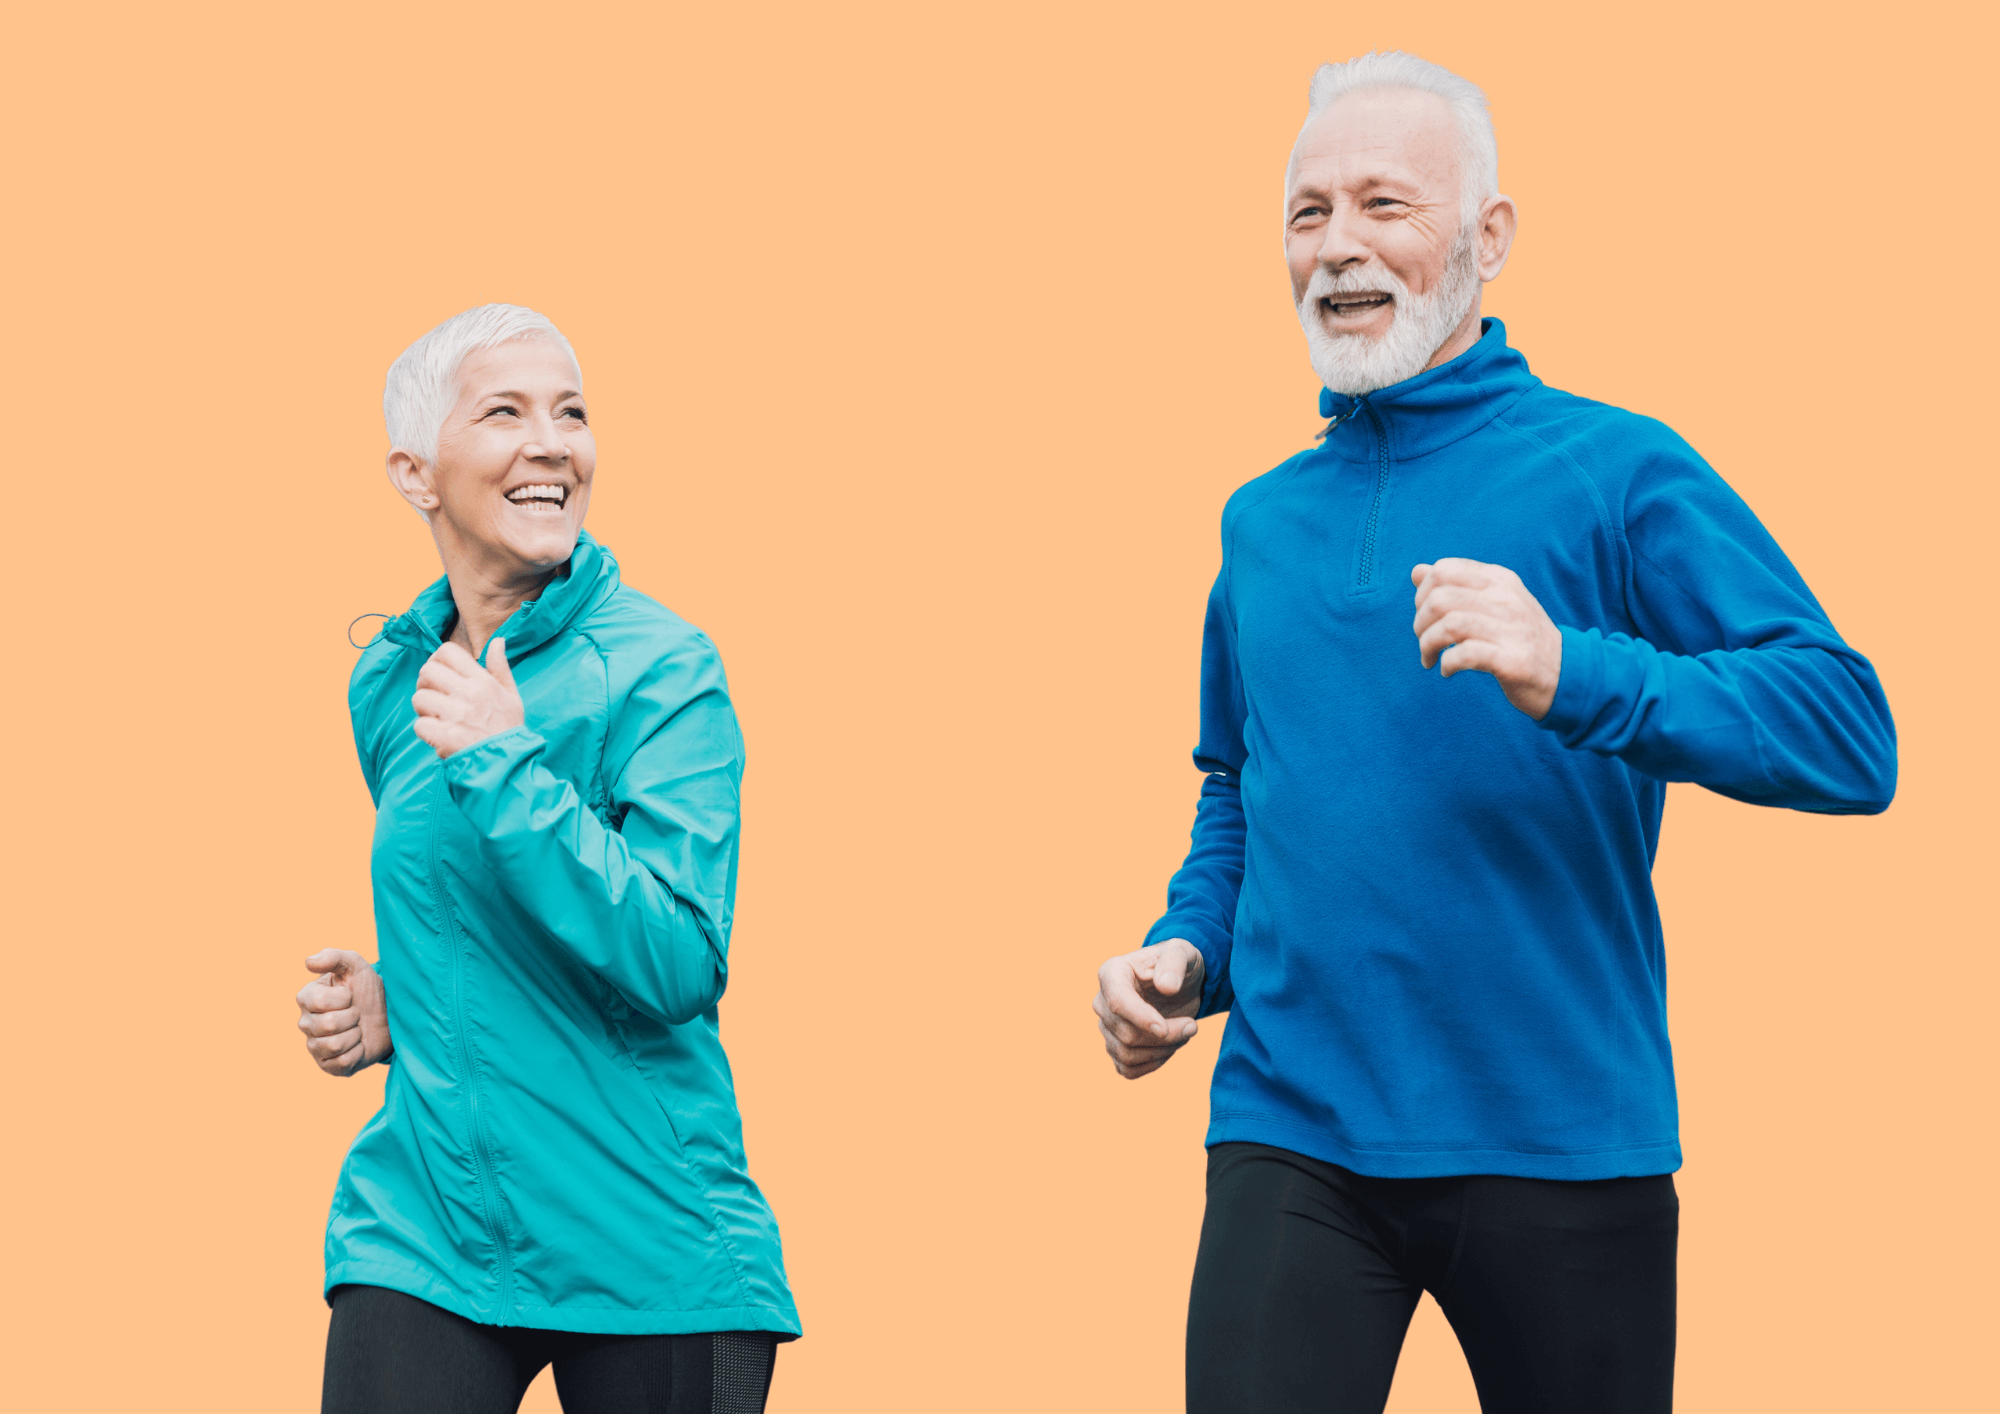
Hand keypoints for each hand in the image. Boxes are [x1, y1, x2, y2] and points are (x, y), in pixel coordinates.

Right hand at [297, 949, 392, 1075]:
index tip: (351, 995)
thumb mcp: (355, 966)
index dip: (344, 998)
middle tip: (358, 1013)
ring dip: (356, 1035)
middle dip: (352, 1016)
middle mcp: (306, 1023)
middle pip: (328, 1024)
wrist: (387, 1015)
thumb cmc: (367, 989)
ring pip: (335, 1045)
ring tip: (358, 1028)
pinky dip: (358, 1053)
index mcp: (307, 998)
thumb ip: (333, 956)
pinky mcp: (328, 1065)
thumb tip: (308, 961)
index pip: (320, 1001)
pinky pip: (342, 1063)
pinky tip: (358, 1045)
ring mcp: (315, 1046)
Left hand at [412, 638, 524, 758]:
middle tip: (434, 697)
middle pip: (427, 671)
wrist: (508, 763)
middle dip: (425, 683)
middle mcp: (469, 694)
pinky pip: (419, 725)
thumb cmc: (508, 728)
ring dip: (424, 709)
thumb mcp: (511, 695)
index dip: (437, 659)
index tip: (440, 674)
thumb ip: (500, 667)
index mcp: (482, 681)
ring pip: (419, 698)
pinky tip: (438, 735)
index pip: (447, 652)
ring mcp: (456, 715)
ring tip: (437, 718)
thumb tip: (498, 640)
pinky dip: (426, 731)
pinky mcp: (445, 736)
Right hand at [1093, 939, 1204, 1078]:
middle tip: (1192, 1026)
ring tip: (1183, 1033)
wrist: (1178, 982)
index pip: (1118, 1002)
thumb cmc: (1177, 963)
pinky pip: (1128, 1069)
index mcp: (1112, 973)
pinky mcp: (1115, 1047)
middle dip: (1165, 1036)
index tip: (1165, 1029)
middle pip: (1126, 1034)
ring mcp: (1107, 1027)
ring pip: (1126, 1055)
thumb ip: (1174, 963)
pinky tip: (1169, 1047)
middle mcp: (1102, 1002)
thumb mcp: (1181, 953)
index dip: (1141, 1019)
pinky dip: (1153, 1064)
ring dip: (1162, 1051)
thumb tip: (1166, 986)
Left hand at [1410, 559, 1563, 718]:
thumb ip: (1456, 585)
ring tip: (1430, 658)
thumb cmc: (1520, 636)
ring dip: (1428, 645)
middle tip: (1425, 642)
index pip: (1443, 570)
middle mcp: (1506, 599)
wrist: (1566, 671)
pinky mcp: (1512, 660)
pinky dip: (1447, 663)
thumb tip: (1417, 571)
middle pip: (1440, 599)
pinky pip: (1465, 654)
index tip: (1425, 616)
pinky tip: (1447, 670)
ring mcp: (1511, 629)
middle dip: (1420, 623)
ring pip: (1449, 625)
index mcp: (1499, 580)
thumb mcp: (1493, 601)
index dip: (1422, 594)